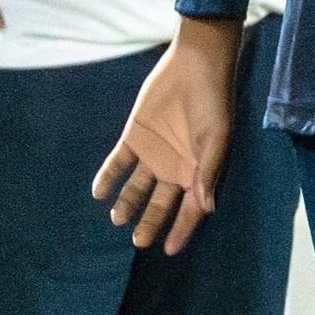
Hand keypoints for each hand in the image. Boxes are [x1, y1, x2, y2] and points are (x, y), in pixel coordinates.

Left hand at [94, 18, 241, 251]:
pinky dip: (108, 177)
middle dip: (151, 222)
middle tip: (138, 241)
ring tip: (117, 219)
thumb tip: (206, 208)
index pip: (190, 208)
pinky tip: (99, 192)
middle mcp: (175, 166)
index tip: (169, 250)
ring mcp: (154, 152)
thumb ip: (208, 172)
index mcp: (198, 170)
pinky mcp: (135, 136)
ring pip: (137, 187)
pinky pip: (118, 162)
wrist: (195, 65)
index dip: (182, 229)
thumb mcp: (216, 138)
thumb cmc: (213, 101)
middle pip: (161, 202)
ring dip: (127, 203)